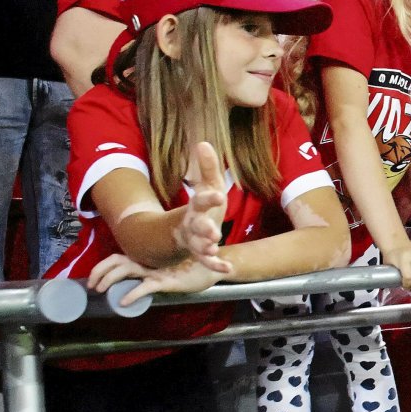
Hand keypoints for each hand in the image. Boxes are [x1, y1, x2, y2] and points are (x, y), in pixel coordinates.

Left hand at [87, 253, 226, 305]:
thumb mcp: (167, 271)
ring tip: (101, 290)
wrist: (215, 267)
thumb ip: (153, 274)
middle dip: (100, 271)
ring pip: (127, 270)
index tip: (92, 279)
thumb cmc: (192, 269)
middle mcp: (149, 261)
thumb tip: (135, 285)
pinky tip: (123, 302)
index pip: (118, 258)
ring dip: (110, 279)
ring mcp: (157, 270)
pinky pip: (146, 287)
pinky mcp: (167, 280)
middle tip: (91, 286)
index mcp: (147, 259)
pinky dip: (132, 294)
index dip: (102, 266)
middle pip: (117, 261)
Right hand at [174, 142, 231, 273]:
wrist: (182, 231)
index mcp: (197, 207)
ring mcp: (195, 241)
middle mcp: (194, 224)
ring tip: (213, 249)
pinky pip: (207, 262)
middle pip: (197, 227)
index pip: (201, 200)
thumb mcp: (206, 186)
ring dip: (206, 249)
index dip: (209, 198)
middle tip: (213, 234)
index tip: (218, 195)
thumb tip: (203, 143)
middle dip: (204, 230)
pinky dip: (216, 265)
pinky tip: (228, 268)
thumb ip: (207, 167)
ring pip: (198, 246)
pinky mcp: (201, 254)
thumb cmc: (201, 206)